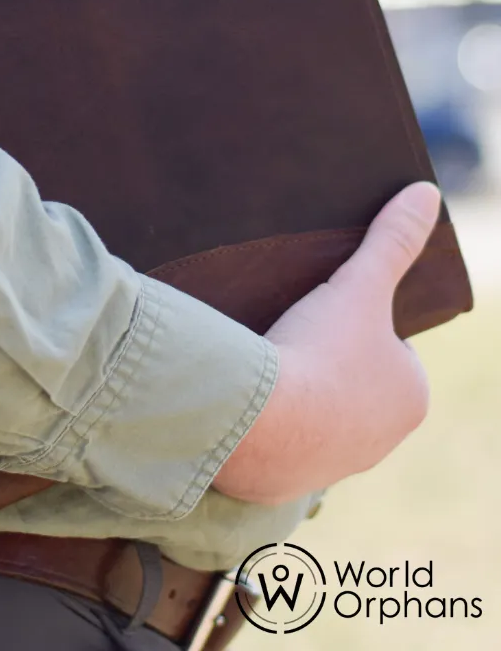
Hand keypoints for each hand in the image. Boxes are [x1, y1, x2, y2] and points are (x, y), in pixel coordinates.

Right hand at [211, 181, 439, 505]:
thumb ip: (391, 242)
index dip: (356, 324)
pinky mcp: (288, 480)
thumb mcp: (357, 286)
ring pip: (318, 413)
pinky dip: (269, 420)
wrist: (260, 422)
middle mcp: (384, 439)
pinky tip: (247, 397)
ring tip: (264, 359)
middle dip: (325, 359)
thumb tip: (425, 193)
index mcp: (412, 396)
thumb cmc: (321, 354)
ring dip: (297, 391)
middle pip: (353, 382)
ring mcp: (335, 464)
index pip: (391, 350)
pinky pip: (281, 440)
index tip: (323, 311)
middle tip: (289, 330)